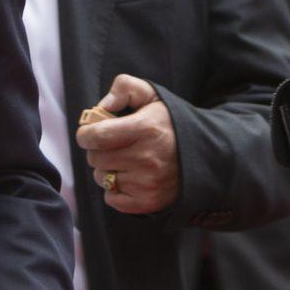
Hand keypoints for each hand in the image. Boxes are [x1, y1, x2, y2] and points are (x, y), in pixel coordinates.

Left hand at [75, 74, 179, 213]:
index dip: (86, 134)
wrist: (203, 154)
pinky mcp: (148, 202)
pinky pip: (111, 198)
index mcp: (145, 128)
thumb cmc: (170, 123)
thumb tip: (102, 106)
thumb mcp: (152, 95)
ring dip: (107, 170)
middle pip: (96, 158)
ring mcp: (147, 183)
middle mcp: (146, 158)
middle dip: (98, 150)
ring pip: (102, 178)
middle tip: (112, 145)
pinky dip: (115, 190)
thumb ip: (124, 87)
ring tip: (125, 161)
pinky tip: (130, 177)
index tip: (89, 133)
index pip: (97, 136)